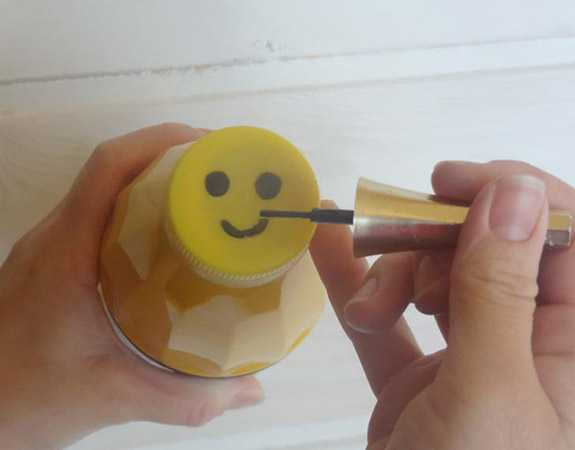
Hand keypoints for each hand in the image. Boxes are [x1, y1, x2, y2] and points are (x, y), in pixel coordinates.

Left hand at [0, 124, 262, 449]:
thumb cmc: (27, 397)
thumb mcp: (114, 397)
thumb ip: (186, 400)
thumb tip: (250, 391)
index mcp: (66, 252)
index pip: (108, 169)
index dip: (160, 143)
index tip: (211, 148)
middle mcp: (56, 236)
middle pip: (113, 169)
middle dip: (171, 157)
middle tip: (225, 175)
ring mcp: (53, 244)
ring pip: (106, 188)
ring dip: (156, 179)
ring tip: (209, 197)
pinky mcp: (56, 258)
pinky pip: (102, 212)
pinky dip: (141, 206)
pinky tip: (173, 236)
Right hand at [310, 161, 574, 449]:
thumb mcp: (492, 393)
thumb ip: (503, 292)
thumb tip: (512, 192)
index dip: (520, 194)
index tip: (453, 182)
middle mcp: (534, 346)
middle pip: (496, 249)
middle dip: (441, 236)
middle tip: (393, 238)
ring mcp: (474, 360)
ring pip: (442, 278)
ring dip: (397, 271)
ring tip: (370, 303)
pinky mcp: (422, 379)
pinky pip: (393, 320)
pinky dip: (360, 286)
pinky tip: (328, 249)